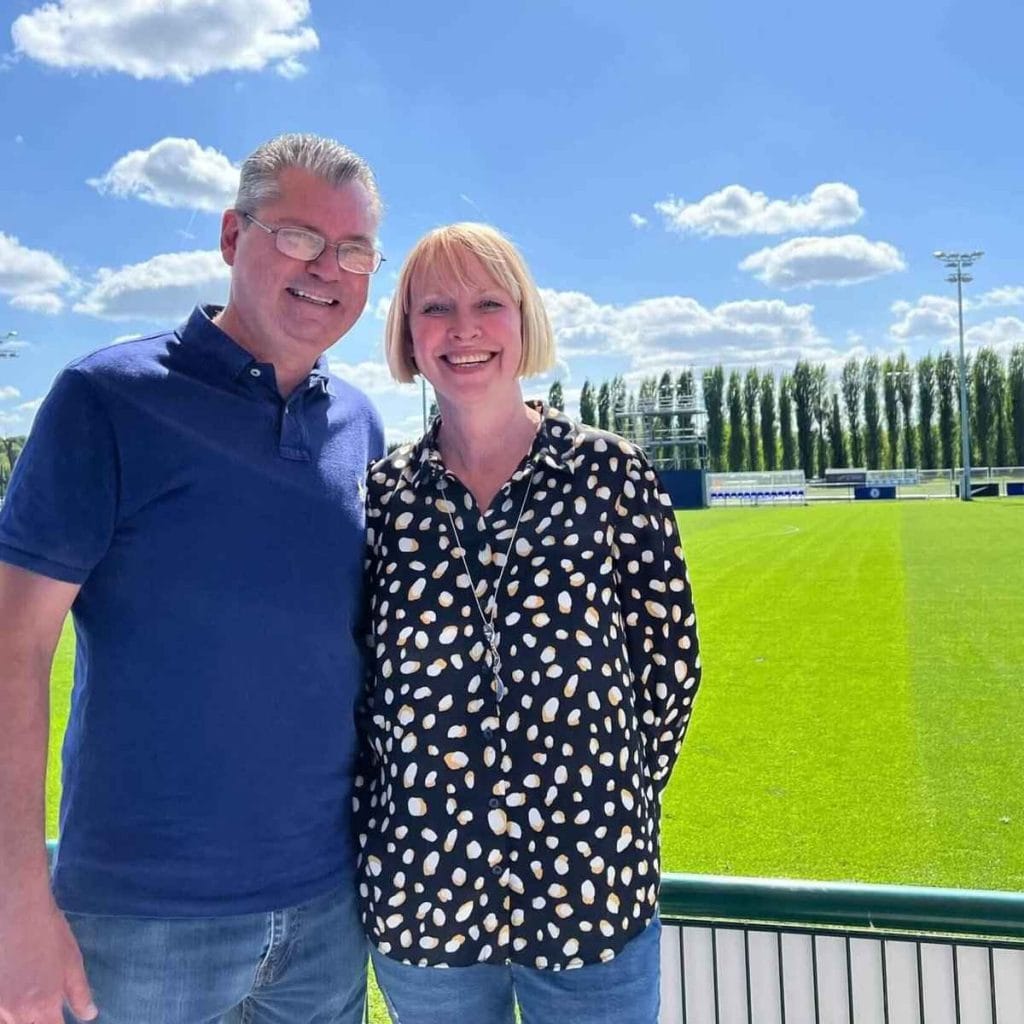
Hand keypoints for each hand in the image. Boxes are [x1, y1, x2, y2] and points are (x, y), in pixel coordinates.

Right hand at [0, 899, 96, 1023]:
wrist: (15, 910)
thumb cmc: (48, 932)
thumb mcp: (72, 961)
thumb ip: (80, 993)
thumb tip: (89, 1015)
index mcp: (43, 1006)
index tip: (59, 1017)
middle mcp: (16, 1012)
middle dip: (39, 1021)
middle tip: (45, 1006)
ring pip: (8, 1022)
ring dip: (20, 1017)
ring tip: (29, 996)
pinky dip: (5, 1010)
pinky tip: (12, 993)